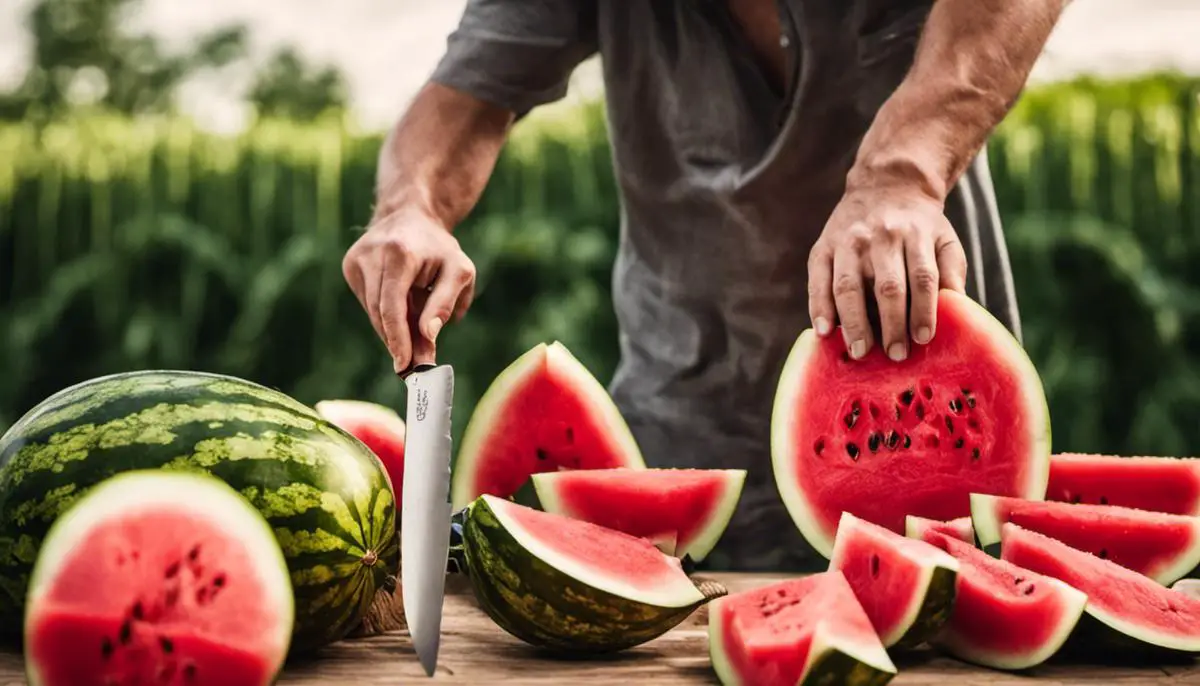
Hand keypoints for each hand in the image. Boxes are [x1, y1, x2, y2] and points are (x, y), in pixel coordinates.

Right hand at [342, 207, 475, 372]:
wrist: (411, 216)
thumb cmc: (439, 249)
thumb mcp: (459, 272)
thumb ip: (445, 303)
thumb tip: (429, 337)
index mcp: (399, 253)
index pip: (392, 305)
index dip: (397, 338)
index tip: (404, 365)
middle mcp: (371, 254)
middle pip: (380, 312)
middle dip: (398, 341)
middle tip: (414, 367)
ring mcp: (356, 259)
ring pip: (371, 311)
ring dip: (392, 331)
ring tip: (413, 345)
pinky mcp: (350, 266)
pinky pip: (367, 302)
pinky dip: (384, 315)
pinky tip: (401, 311)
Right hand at [807, 183, 966, 361]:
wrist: (885, 184)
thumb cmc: (919, 225)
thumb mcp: (944, 239)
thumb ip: (950, 273)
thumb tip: (956, 311)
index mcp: (915, 236)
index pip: (922, 277)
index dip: (924, 310)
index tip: (923, 339)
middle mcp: (881, 237)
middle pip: (887, 286)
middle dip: (891, 324)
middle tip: (895, 355)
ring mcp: (848, 241)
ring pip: (849, 286)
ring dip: (854, 322)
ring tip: (859, 352)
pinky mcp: (823, 247)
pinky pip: (818, 280)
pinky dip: (819, 307)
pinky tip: (824, 331)